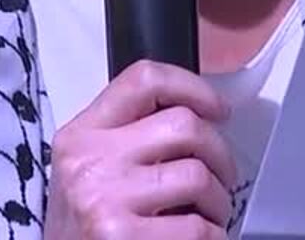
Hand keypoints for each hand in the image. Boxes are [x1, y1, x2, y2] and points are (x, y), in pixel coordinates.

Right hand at [45, 59, 238, 238]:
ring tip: (210, 214)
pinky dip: (213, 236)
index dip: (194, 88)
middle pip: (184, 126)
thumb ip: (128, 138)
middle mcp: (90, 161)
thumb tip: (197, 118)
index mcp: (81, 134)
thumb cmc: (83, 227)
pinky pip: (198, 228)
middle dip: (220, 153)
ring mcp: (105, 200)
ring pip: (198, 176)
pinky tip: (201, 238)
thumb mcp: (87, 169)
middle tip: (222, 176)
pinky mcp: (121, 238)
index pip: (144, 80)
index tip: (218, 110)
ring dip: (219, 200)